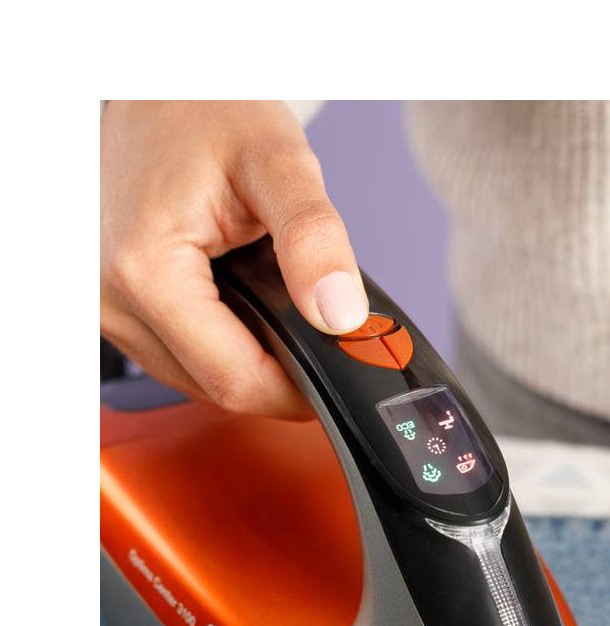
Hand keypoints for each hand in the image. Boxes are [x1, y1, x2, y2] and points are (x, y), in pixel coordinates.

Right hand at [100, 100, 367, 417]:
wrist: (162, 92)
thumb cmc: (207, 111)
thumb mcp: (278, 163)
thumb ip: (314, 240)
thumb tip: (340, 316)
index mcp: (146, 271)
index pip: (235, 379)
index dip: (299, 389)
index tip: (342, 370)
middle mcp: (113, 300)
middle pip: (216, 387)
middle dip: (280, 375)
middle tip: (326, 337)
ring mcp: (108, 307)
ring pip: (198, 378)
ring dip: (251, 360)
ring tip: (284, 311)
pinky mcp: (117, 305)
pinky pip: (180, 355)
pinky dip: (224, 345)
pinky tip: (249, 309)